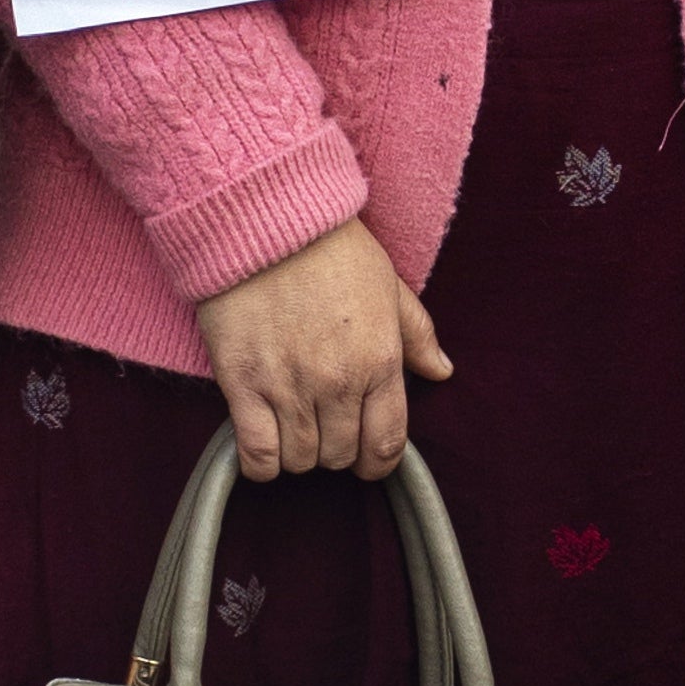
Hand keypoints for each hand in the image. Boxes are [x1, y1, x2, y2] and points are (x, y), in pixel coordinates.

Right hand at [190, 216, 450, 480]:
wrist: (266, 223)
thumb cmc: (332, 249)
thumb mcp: (389, 286)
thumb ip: (417, 335)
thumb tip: (441, 371)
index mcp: (381, 361)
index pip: (387, 443)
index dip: (377, 462)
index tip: (366, 458)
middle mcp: (338, 382)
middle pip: (340, 455)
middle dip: (336, 450)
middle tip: (325, 429)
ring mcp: (289, 387)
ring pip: (300, 460)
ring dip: (299, 453)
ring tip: (293, 428)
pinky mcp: (242, 386)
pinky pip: (256, 454)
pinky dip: (261, 462)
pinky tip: (264, 443)